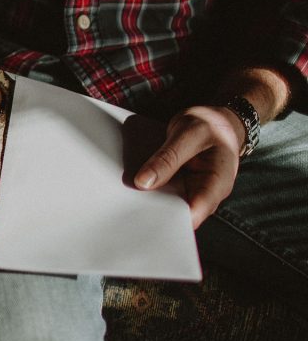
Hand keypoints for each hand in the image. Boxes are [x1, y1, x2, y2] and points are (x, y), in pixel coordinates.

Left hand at [134, 106, 244, 227]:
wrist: (216, 120)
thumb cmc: (211, 125)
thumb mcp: (189, 134)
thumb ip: (168, 157)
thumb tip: (143, 183)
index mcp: (217, 183)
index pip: (195, 212)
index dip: (170, 220)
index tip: (144, 219)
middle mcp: (204, 193)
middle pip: (178, 214)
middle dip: (154, 213)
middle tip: (125, 209)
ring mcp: (191, 191)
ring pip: (166, 205)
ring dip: (148, 202)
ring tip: (123, 198)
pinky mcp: (178, 186)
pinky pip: (161, 193)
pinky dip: (148, 189)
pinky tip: (131, 186)